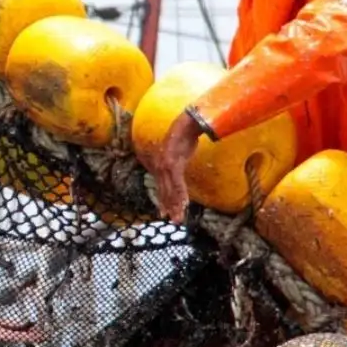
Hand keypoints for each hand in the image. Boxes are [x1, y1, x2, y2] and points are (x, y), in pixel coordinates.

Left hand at [151, 110, 205, 224]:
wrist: (186, 125)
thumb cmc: (183, 138)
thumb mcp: (178, 155)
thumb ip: (175, 166)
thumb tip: (177, 174)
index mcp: (160, 166)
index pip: (162, 188)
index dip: (163, 202)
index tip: (165, 214)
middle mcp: (160, 167)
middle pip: (165, 192)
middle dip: (170, 208)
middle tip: (174, 221)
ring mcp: (165, 166)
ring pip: (171, 190)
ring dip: (176, 205)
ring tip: (178, 218)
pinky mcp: (172, 164)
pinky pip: (177, 183)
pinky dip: (181, 194)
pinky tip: (184, 204)